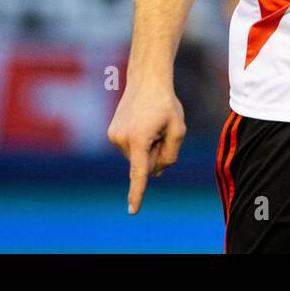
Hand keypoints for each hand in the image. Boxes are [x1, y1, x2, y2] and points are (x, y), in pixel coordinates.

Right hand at [107, 79, 186, 213]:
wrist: (146, 80)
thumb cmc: (165, 103)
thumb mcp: (178, 128)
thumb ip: (171, 154)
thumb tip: (155, 173)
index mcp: (138, 139)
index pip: (139, 172)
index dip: (137, 193)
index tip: (132, 211)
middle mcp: (121, 140)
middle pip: (144, 164)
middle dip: (155, 154)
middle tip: (160, 129)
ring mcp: (113, 136)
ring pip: (137, 158)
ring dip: (148, 146)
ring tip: (150, 123)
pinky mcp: (111, 133)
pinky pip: (131, 149)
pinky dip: (140, 142)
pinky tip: (143, 123)